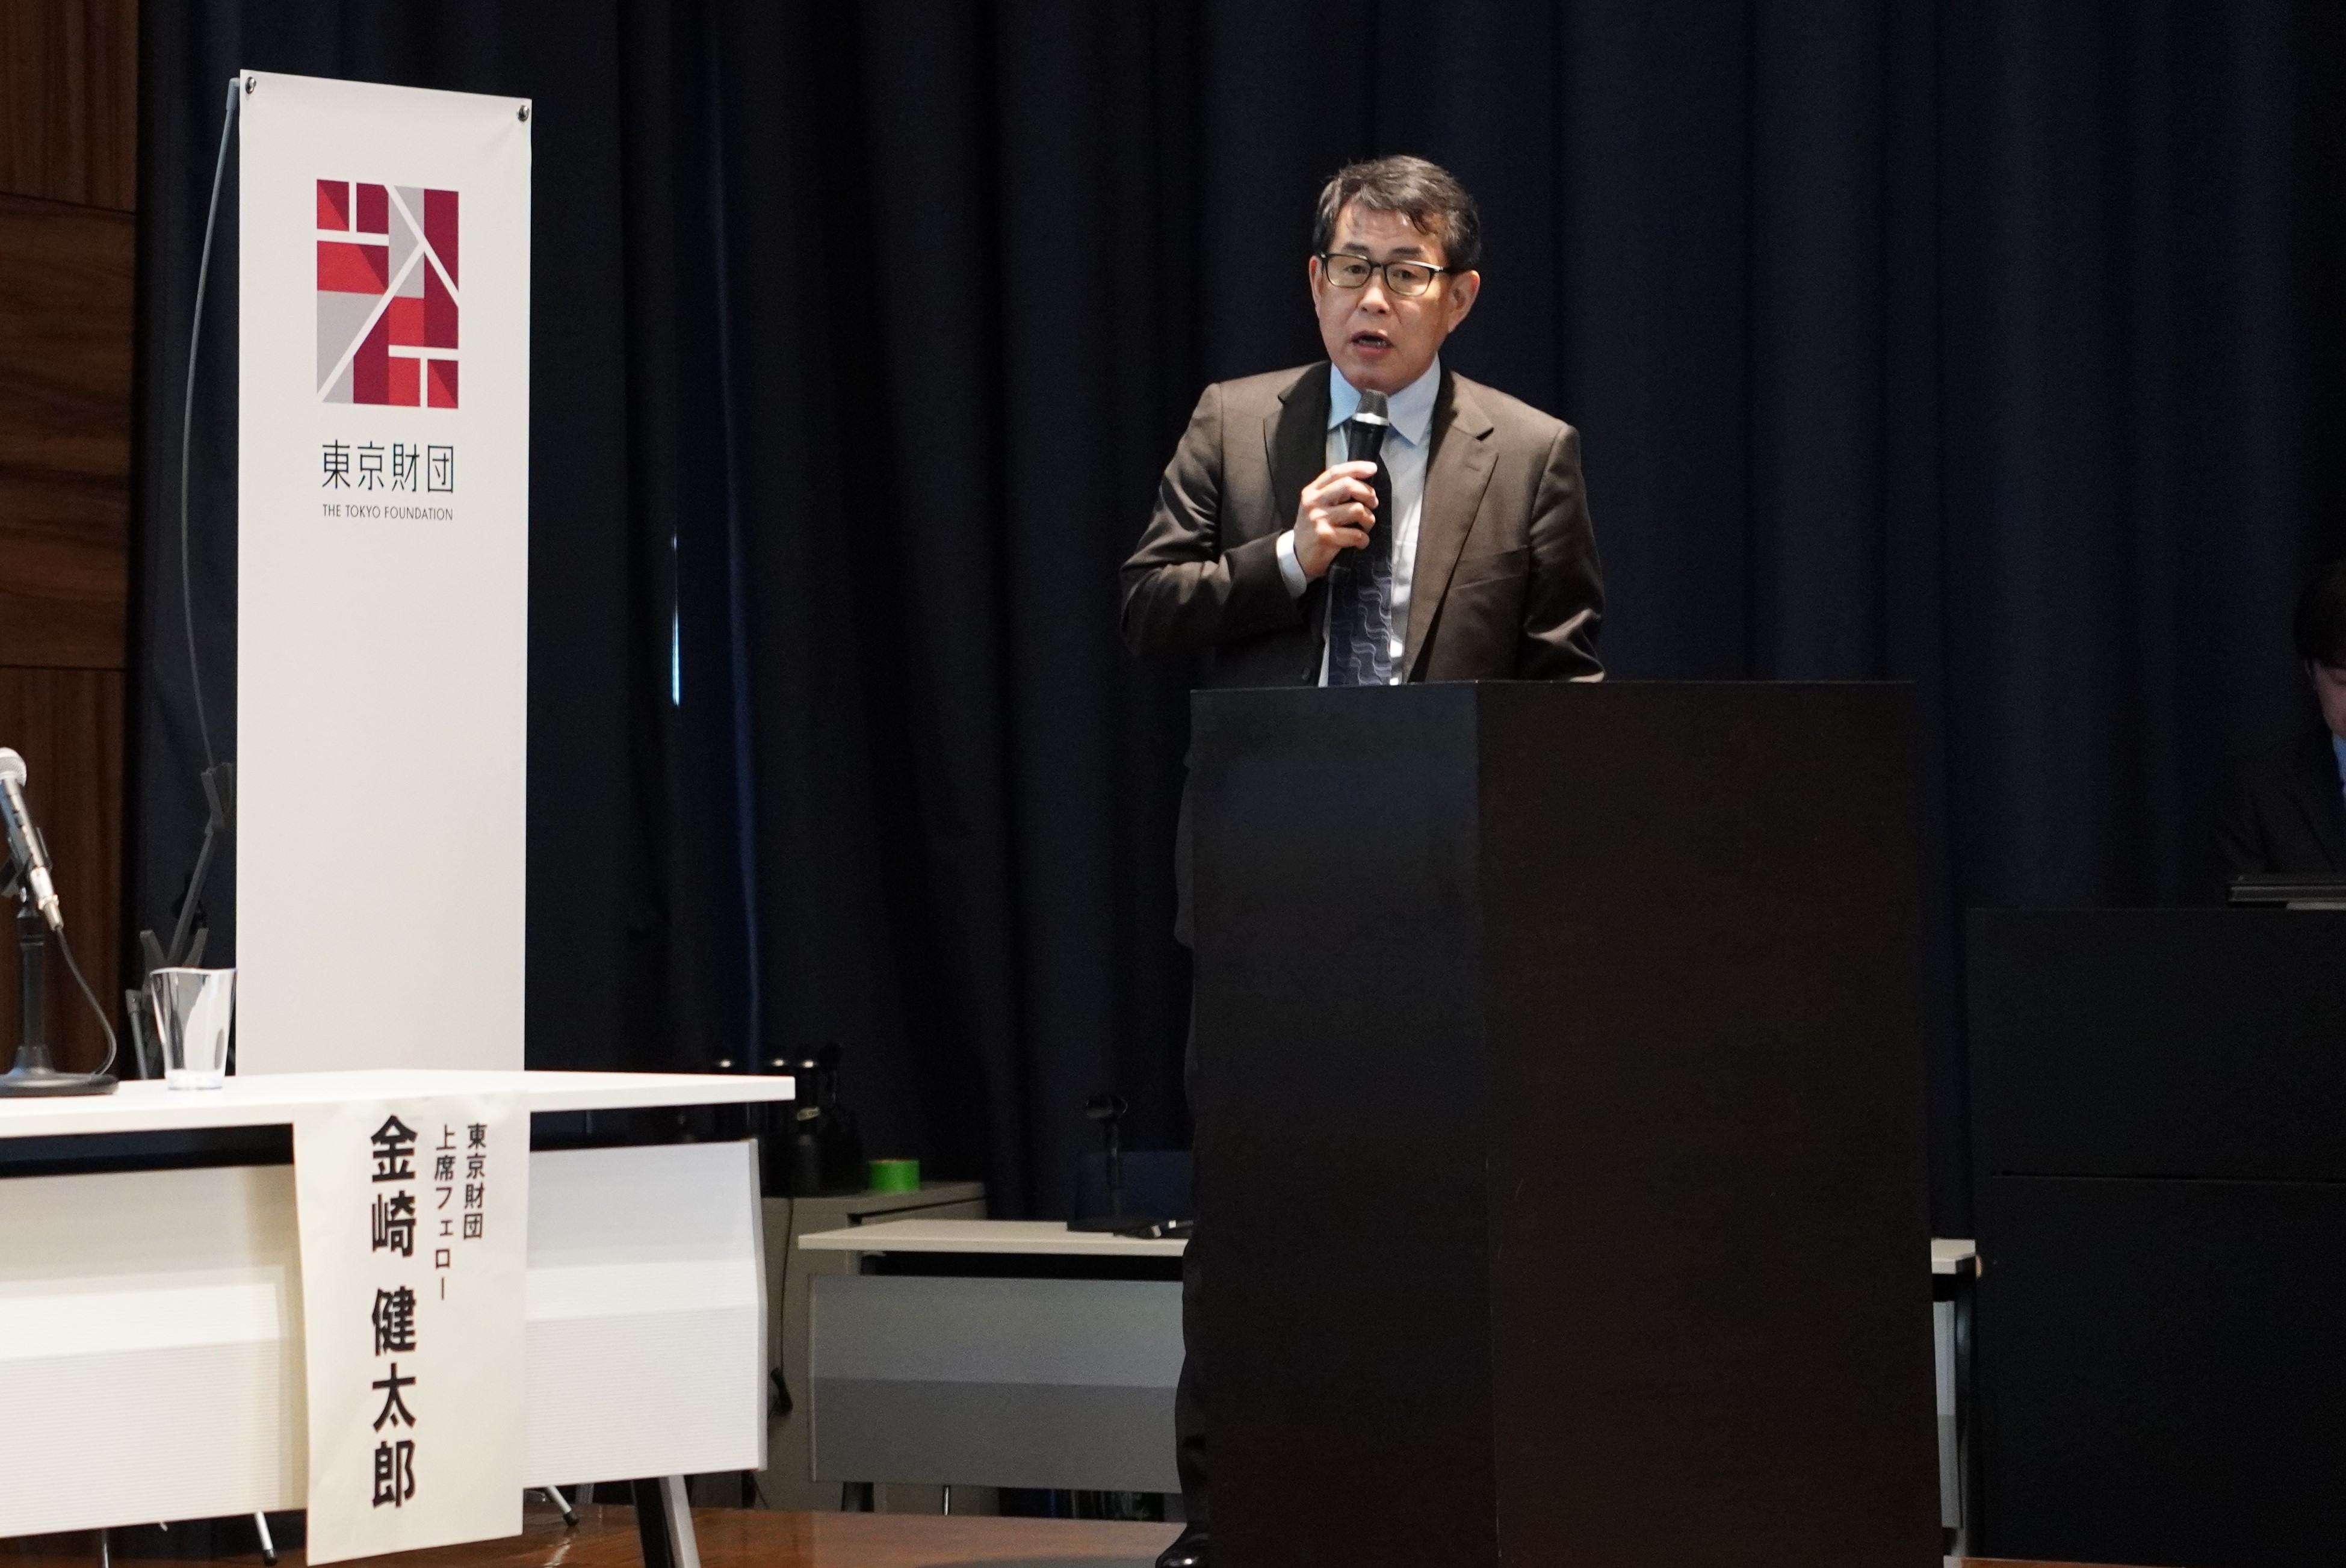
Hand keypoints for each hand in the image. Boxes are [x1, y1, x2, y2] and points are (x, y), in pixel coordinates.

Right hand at [1290, 461, 1379, 579]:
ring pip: (1357, 510)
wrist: (1298, 557)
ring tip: (1365, 527)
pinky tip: (1360, 542)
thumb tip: (1361, 482)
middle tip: (1373, 504)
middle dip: (1368, 494)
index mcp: (1312, 491)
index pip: (1336, 472)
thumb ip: (1332, 492)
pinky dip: (1364, 539)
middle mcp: (1313, 502)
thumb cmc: (1313, 529)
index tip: (1373, 469)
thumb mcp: (1315, 506)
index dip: (1356, 468)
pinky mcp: (1326, 537)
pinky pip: (1356, 534)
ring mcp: (1319, 519)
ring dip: (1369, 519)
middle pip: (1348, 486)